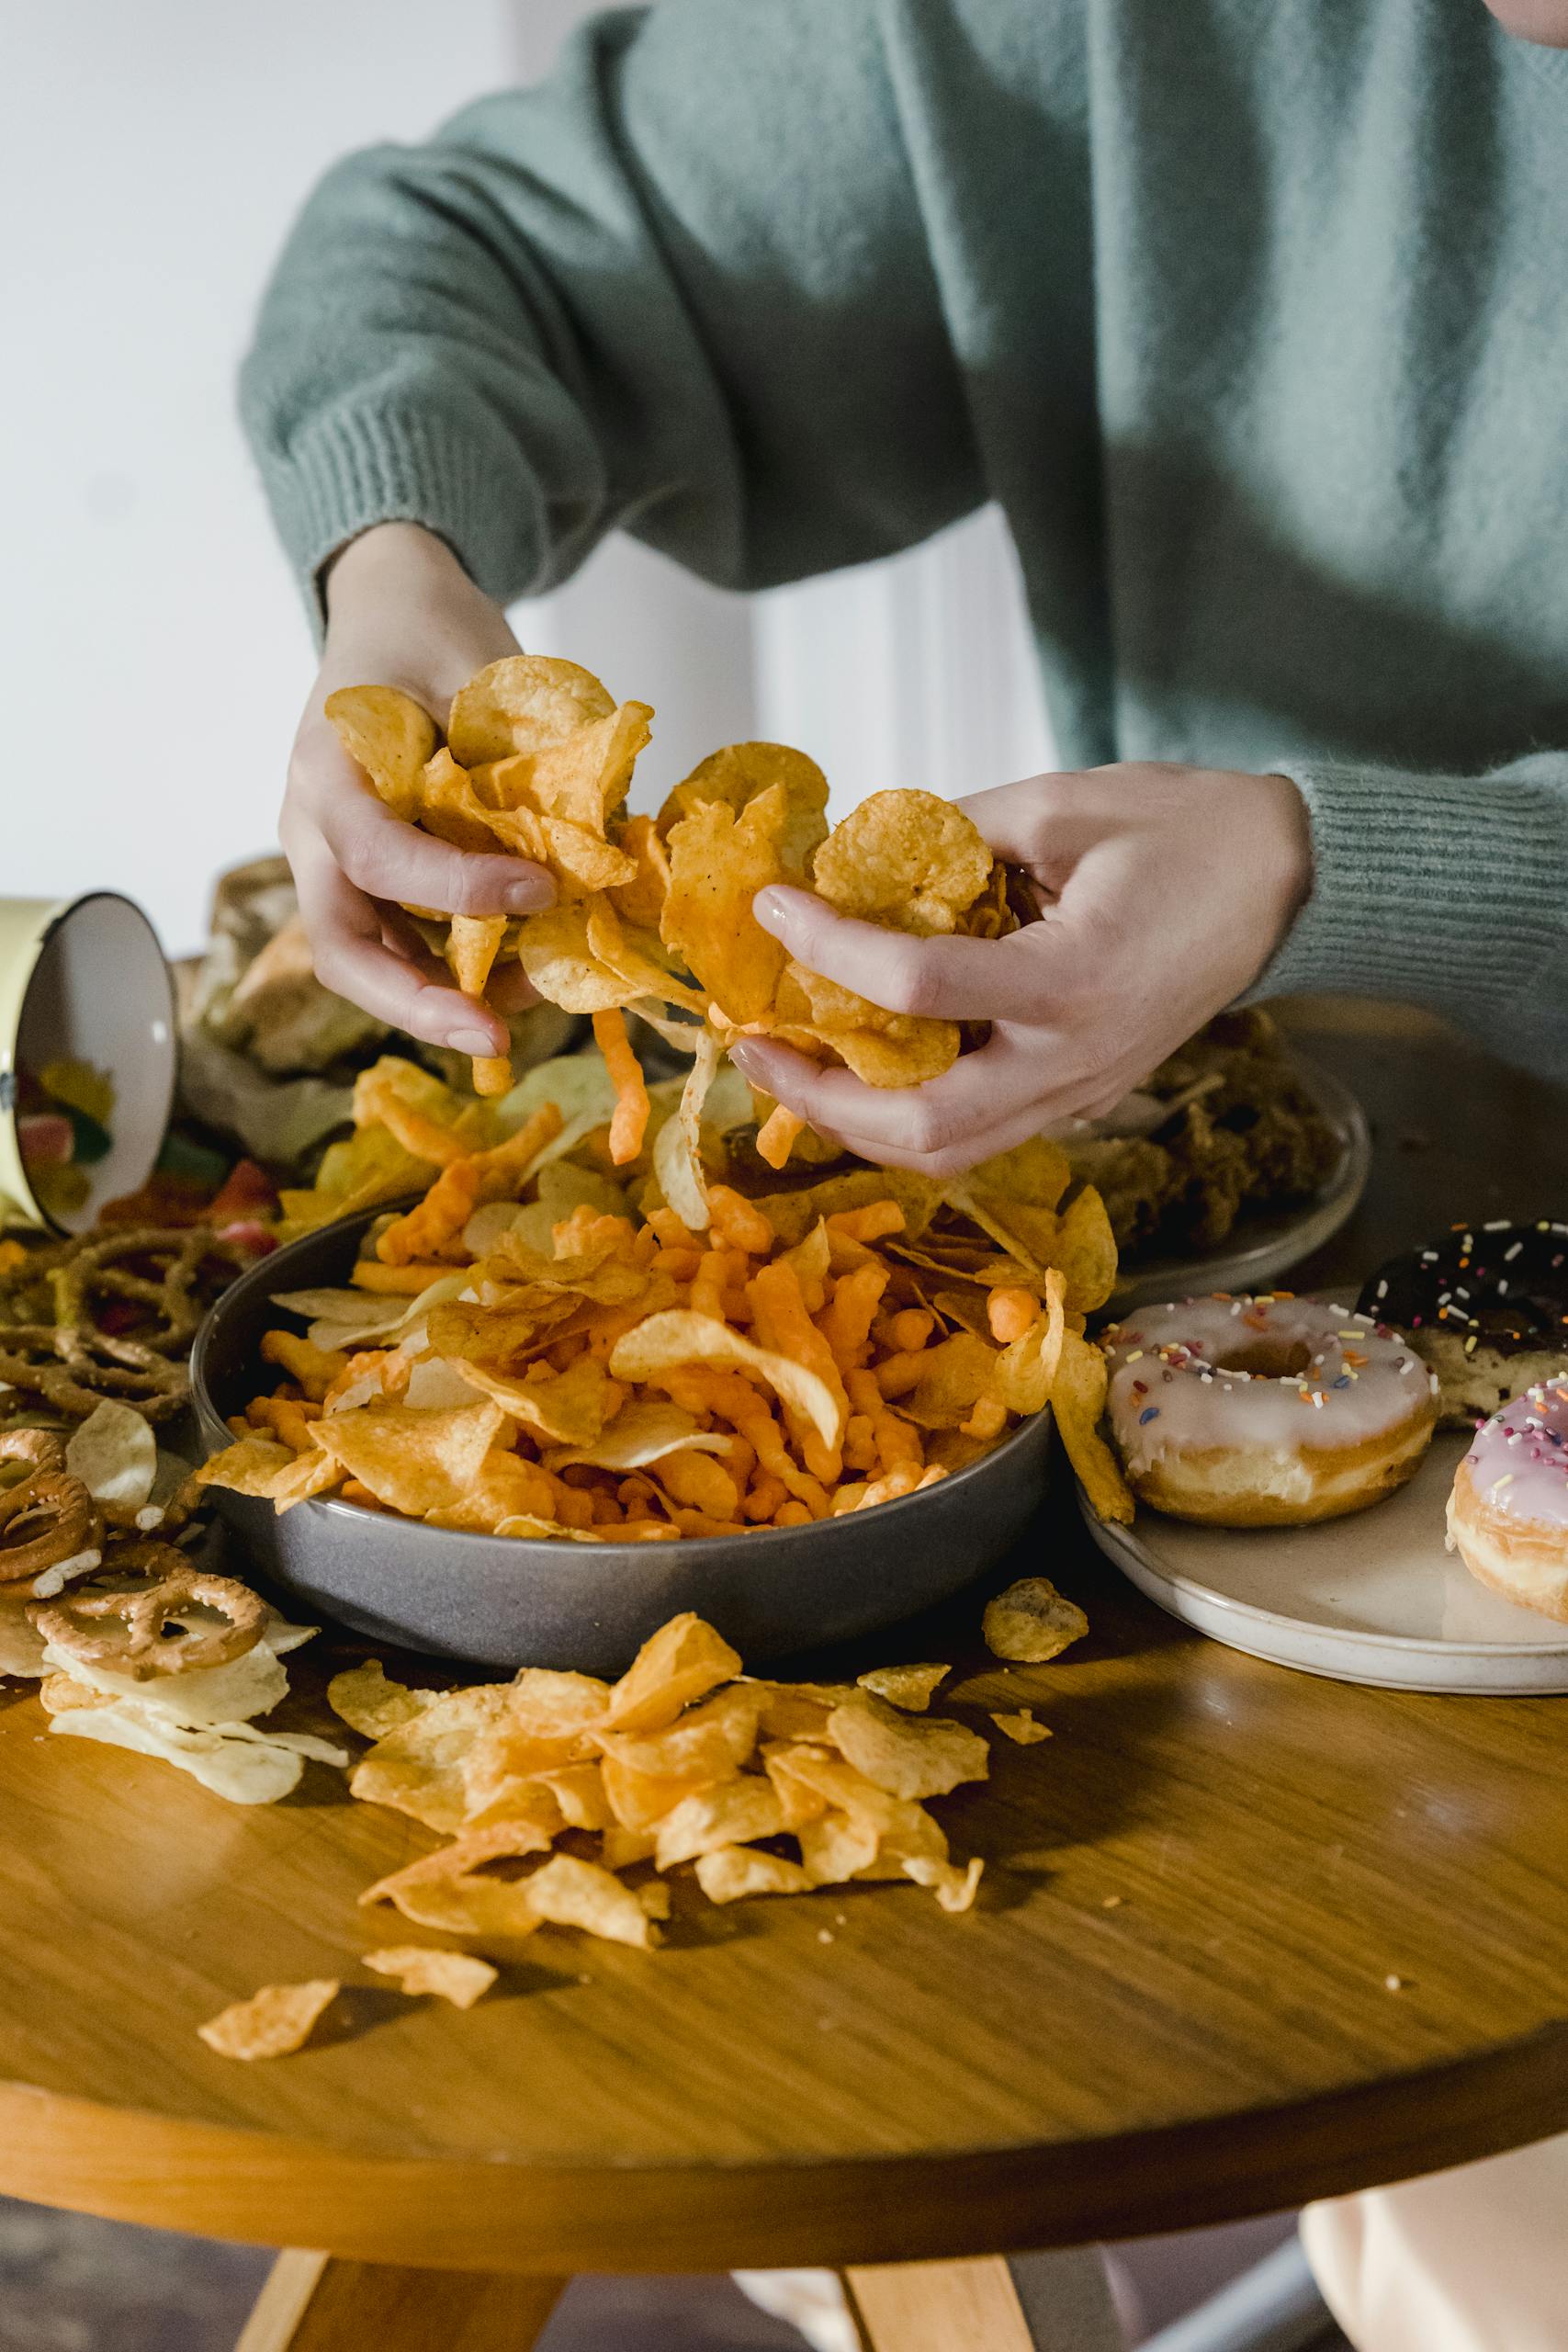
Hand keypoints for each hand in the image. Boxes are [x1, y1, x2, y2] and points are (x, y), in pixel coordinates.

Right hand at [280, 522, 553, 1056]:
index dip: (456, 888)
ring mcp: (333, 859)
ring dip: (447, 999)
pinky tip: (528, 971)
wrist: (389, 606)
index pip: (374, 854)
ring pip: (369, 962)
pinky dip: (462, 971)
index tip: (540, 890)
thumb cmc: (428, 626)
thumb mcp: (479, 664)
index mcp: (326, 765)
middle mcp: (312, 825)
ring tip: (535, 1004)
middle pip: (341, 946)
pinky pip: (405, 945)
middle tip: (496, 1041)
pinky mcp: (370, 878)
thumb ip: (522, 750)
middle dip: (415, 1004)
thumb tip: (599, 839)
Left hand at [729, 763, 1311, 1176]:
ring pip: (949, 1153)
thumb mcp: (1061, 805)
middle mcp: (1075, 1060)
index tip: (773, 904)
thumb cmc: (1185, 830)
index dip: (827, 945)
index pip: (917, 984)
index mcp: (1073, 979)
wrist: (1290, 885)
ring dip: (856, 1124)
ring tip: (792, 1068)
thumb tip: (844, 860)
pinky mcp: (1082, 1097)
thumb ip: (948, 838)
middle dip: (822, 1098)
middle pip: (924, 1128)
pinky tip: (862, 1067)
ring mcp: (1082, 1092)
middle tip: (754, 1044)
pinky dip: (906, 1114)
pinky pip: (979, 1132)